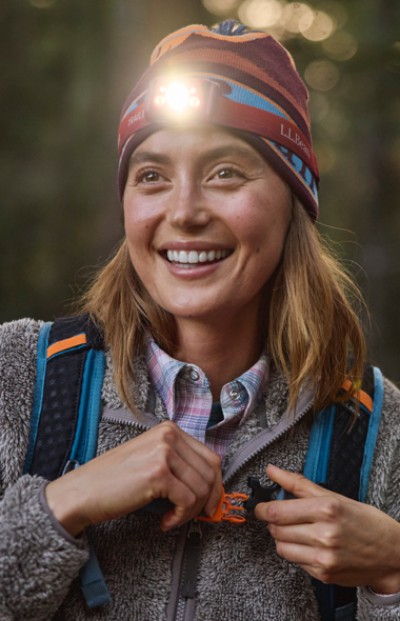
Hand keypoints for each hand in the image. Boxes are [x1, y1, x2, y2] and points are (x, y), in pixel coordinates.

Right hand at [46, 421, 221, 535]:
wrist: (83, 492)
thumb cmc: (114, 480)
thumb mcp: (151, 460)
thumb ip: (179, 465)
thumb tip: (211, 486)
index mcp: (169, 429)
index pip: (210, 457)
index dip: (215, 484)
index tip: (209, 503)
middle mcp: (168, 435)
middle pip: (210, 472)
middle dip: (207, 500)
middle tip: (195, 516)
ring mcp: (164, 452)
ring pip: (201, 488)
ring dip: (191, 511)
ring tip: (172, 518)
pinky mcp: (159, 473)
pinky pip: (187, 501)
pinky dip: (180, 518)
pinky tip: (165, 521)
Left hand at [255, 464, 399, 593]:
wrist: (391, 553)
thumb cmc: (365, 521)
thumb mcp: (334, 496)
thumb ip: (298, 484)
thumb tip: (272, 471)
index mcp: (327, 509)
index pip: (277, 511)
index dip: (262, 508)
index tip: (260, 506)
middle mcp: (324, 534)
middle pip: (276, 529)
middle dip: (273, 522)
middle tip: (281, 516)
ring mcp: (324, 557)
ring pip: (282, 548)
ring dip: (282, 538)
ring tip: (295, 530)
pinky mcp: (324, 574)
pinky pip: (296, 562)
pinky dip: (296, 552)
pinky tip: (309, 544)